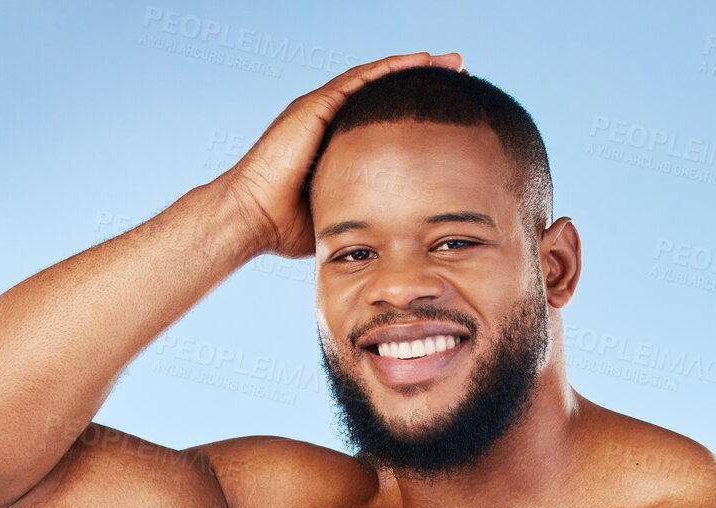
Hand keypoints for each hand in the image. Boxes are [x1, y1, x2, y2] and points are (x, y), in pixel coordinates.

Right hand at [222, 50, 463, 259]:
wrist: (254, 219)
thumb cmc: (288, 227)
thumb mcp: (341, 216)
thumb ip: (367, 216)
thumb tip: (398, 236)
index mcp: (338, 144)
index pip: (386, 121)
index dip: (417, 113)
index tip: (453, 113)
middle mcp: (331, 119)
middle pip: (385, 93)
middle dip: (424, 81)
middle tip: (461, 75)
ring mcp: (322, 108)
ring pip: (376, 78)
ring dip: (414, 67)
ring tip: (451, 62)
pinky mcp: (315, 106)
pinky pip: (359, 81)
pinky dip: (390, 70)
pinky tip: (419, 61)